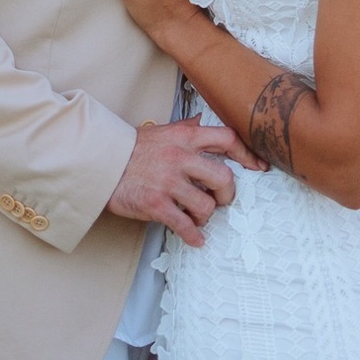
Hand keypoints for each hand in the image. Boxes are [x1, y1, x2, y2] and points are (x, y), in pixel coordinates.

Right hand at [107, 120, 262, 247]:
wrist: (102, 162)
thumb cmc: (133, 148)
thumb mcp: (162, 130)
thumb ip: (185, 128)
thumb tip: (201, 121)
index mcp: (185, 138)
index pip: (227, 139)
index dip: (247, 154)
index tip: (258, 166)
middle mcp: (180, 158)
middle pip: (224, 177)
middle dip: (228, 193)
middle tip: (223, 199)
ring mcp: (169, 183)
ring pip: (206, 205)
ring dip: (207, 215)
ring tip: (199, 216)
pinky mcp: (156, 205)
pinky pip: (184, 225)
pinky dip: (193, 235)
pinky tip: (195, 238)